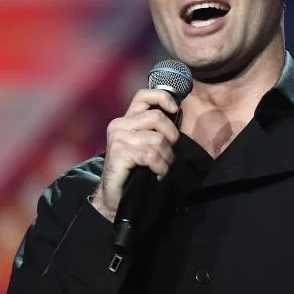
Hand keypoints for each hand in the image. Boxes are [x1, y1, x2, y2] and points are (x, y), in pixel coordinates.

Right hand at [91, 89, 180, 220]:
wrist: (115, 198)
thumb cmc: (135, 171)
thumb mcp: (146, 145)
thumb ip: (156, 129)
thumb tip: (177, 113)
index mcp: (127, 119)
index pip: (144, 95)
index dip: (163, 97)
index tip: (175, 109)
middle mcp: (120, 124)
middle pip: (157, 117)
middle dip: (171, 137)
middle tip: (169, 153)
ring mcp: (118, 138)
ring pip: (158, 139)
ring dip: (167, 157)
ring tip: (162, 167)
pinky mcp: (119, 153)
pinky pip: (152, 155)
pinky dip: (161, 167)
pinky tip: (158, 174)